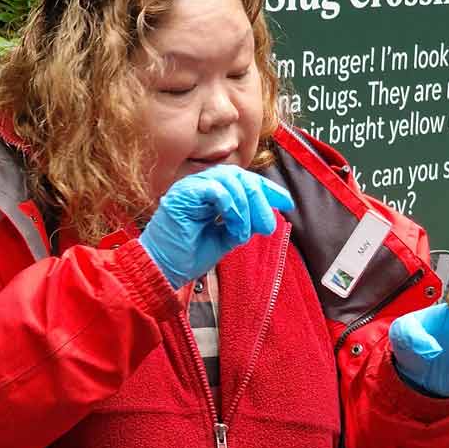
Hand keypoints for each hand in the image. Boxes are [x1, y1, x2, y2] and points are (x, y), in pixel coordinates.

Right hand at [140, 165, 293, 288]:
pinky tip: (233, 225)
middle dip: (260, 199)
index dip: (266, 190)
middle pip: (239, 177)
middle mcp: (200, 187)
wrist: (162, 270)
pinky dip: (229, 205)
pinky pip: (213, 189)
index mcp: (210, 195)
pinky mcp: (181, 195)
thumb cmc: (187, 257)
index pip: (242, 182)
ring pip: (229, 180)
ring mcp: (189, 188)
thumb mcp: (224, 240)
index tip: (286, 203)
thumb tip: (266, 218)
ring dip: (245, 206)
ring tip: (245, 232)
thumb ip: (242, 225)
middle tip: (268, 225)